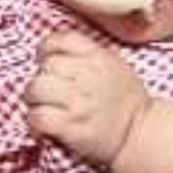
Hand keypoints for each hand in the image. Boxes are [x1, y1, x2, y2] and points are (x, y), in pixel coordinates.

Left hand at [23, 30, 149, 166]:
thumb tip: (56, 51)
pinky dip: (34, 121)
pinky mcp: (70, 127)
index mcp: (98, 58)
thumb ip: (89, 53)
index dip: (46, 48)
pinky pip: (38, 117)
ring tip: (41, 106)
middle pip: (46, 66)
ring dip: (34, 99)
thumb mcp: (114, 65)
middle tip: (46, 90)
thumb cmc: (125, 100)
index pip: (61, 40)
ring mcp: (78, 102)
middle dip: (41, 77)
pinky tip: (42, 125)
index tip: (45, 59)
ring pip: (36, 89)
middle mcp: (87, 77)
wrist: (138, 133)